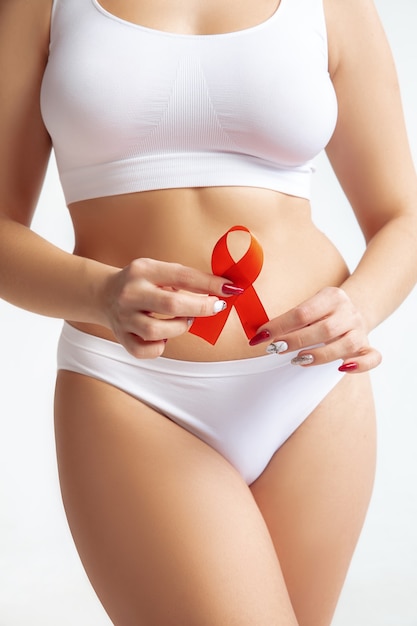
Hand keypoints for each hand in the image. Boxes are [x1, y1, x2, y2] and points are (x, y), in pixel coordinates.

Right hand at [102, 258, 236, 357]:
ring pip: (157, 331)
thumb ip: (186, 280)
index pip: (182, 276)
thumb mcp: (159, 271)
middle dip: (201, 308)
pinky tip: (163, 336)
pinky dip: (160, 347)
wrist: (103, 294)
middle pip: (171, 305)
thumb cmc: (141, 283)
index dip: (210, 284)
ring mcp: (123, 317)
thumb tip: (222, 290)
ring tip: (183, 320)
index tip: (230, 289)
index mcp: (143, 270)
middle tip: (214, 307)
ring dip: (179, 327)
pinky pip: (145, 350)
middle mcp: (130, 292)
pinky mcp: (121, 337)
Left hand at [249, 286, 381, 372]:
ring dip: (320, 355)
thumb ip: (290, 319)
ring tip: (299, 360)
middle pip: (324, 329)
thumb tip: (260, 334)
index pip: (303, 312)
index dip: (280, 325)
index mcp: (332, 296)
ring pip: (346, 344)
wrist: (357, 307)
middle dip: (296, 341)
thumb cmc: (323, 312)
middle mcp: (349, 312)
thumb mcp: (309, 306)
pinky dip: (359, 365)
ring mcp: (360, 330)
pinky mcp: (367, 346)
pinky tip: (342, 368)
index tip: (261, 336)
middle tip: (276, 349)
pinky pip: (372, 358)